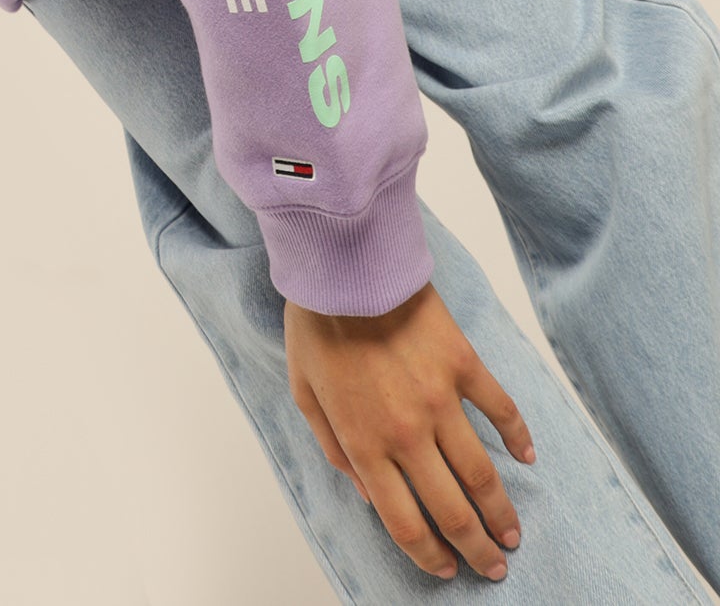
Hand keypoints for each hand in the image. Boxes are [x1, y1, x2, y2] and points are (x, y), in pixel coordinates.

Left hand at [285, 279, 533, 582]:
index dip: (429, 555)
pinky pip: (502, 410)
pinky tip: (528, 457)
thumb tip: (367, 494)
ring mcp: (440, 400)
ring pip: (483, 474)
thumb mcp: (305, 394)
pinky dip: (518, 437)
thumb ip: (335, 449)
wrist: (344, 264)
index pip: (405, 523)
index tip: (446, 568)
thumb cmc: (317, 323)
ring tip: (513, 534)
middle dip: (477, 549)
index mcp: (364, 443)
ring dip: (503, 512)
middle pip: (453, 510)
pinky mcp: (464, 365)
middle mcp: (407, 433)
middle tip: (494, 567)